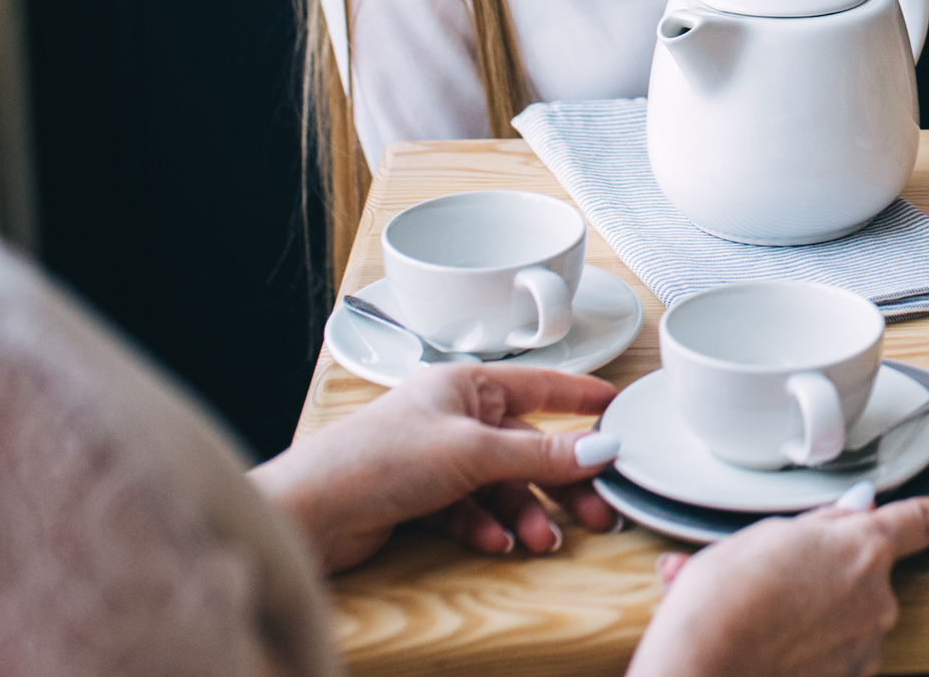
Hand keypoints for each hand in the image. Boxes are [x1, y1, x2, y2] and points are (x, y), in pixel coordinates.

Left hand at [250, 363, 621, 572]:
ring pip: (500, 486)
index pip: (539, 385)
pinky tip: (494, 543)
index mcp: (465, 386)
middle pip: (525, 447)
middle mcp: (452, 418)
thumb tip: (598, 448)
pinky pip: (470, 511)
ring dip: (522, 514)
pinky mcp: (420, 498)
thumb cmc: (375, 459)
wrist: (312, 512)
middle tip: (595, 509)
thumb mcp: (473, 451)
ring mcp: (436, 459)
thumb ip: (540, 452)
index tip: (617, 408)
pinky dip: (485, 527)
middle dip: (559, 481)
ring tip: (539, 540)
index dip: (580, 397)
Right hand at [626, 489, 928, 676]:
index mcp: (862, 548)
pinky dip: (801, 646)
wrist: (700, 671)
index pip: (921, 521)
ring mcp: (863, 646)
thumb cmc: (722, 603)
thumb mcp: (767, 536)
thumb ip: (821, 524)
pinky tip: (761, 641)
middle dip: (826, 572)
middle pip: (863, 573)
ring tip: (751, 612)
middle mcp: (875, 599)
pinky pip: (831, 654)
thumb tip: (856, 511)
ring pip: (842, 616)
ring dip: (805, 610)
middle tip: (770, 576)